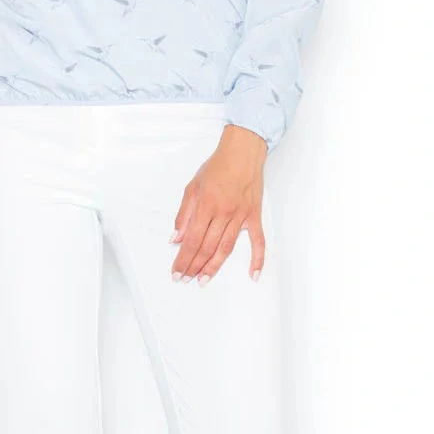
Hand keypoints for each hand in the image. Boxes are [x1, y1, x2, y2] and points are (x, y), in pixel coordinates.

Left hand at [170, 123, 267, 283]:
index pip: (191, 240)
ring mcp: (240, 217)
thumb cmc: (218, 167)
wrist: (242, 153)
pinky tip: (253, 274)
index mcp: (206, 206)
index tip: (177, 271)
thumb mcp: (192, 187)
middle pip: (207, 248)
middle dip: (194, 266)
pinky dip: (257, 259)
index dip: (183, 259)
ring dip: (214, 267)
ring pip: (226, 248)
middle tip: (186, 279)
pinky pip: (258, 242)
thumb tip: (176, 238)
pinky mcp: (254, 217)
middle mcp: (223, 213)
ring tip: (203, 280)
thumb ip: (183, 215)